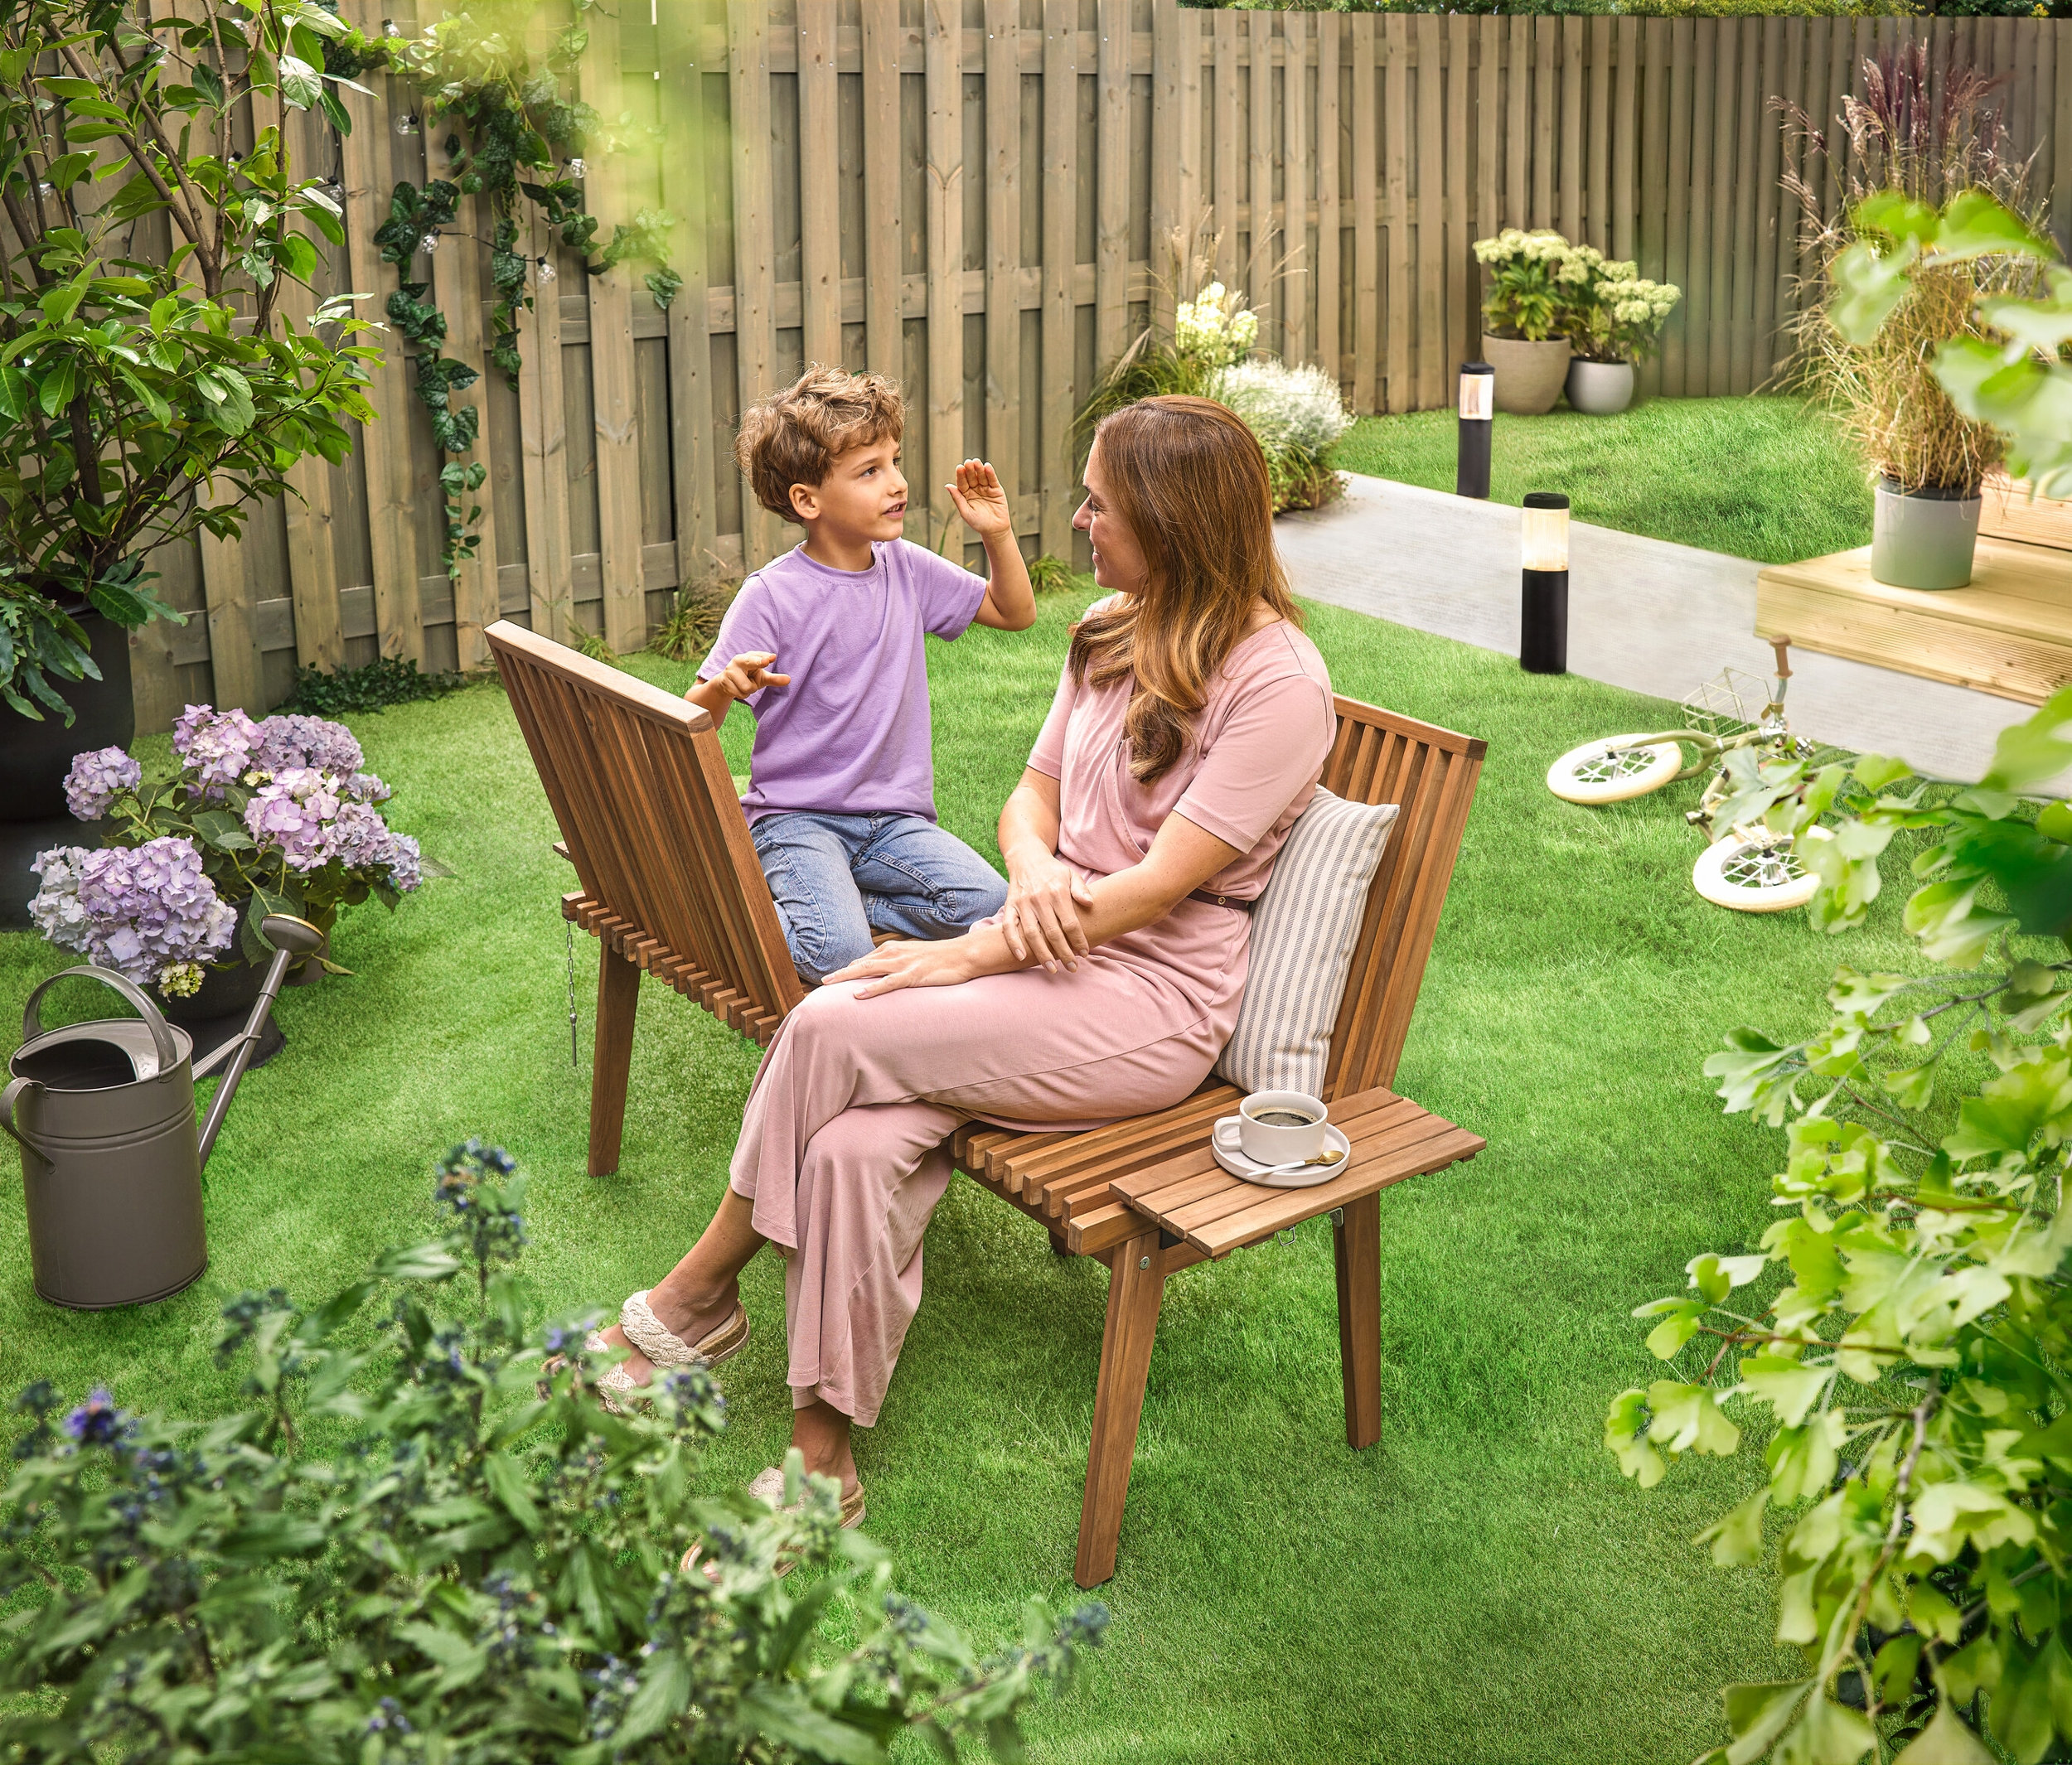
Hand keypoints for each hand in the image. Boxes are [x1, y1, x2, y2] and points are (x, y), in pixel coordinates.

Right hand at [698, 651, 789, 702]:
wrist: (725, 684)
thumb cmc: (747, 677)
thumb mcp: (761, 678)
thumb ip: (774, 679)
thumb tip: (789, 679)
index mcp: (748, 657)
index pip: (758, 657)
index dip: (765, 658)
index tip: (773, 657)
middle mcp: (738, 661)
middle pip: (749, 662)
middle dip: (757, 661)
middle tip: (766, 661)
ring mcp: (730, 671)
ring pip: (748, 687)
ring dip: (749, 690)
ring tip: (744, 684)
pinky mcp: (724, 682)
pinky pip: (741, 693)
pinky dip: (742, 694)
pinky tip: (737, 689)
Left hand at [823, 937, 977, 998]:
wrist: (964, 954)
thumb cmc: (940, 958)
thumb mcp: (914, 957)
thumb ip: (897, 963)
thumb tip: (882, 974)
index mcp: (893, 949)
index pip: (864, 960)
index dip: (848, 970)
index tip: (833, 980)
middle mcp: (894, 953)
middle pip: (860, 964)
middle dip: (840, 973)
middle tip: (822, 982)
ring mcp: (903, 964)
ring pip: (869, 970)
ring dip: (847, 977)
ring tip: (830, 984)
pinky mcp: (913, 975)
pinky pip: (888, 983)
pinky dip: (872, 988)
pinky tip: (858, 994)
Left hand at [945, 460, 1011, 539]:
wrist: (995, 530)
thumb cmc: (978, 524)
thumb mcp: (965, 512)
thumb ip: (957, 499)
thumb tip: (947, 486)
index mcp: (965, 495)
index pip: (962, 483)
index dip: (961, 475)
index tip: (959, 468)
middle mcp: (975, 490)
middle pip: (971, 477)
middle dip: (970, 470)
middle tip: (968, 462)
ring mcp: (985, 489)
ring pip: (981, 476)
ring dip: (979, 469)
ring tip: (976, 462)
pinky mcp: (996, 490)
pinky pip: (992, 480)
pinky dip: (990, 473)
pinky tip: (987, 467)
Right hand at [1001, 846, 1095, 970]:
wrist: (1026, 858)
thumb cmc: (1053, 871)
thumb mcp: (1071, 875)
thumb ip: (1081, 889)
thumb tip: (1090, 903)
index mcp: (1057, 892)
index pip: (1070, 923)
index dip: (1078, 940)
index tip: (1085, 953)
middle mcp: (1039, 899)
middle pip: (1053, 933)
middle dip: (1064, 953)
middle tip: (1072, 968)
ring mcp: (1023, 903)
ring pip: (1032, 934)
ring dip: (1042, 954)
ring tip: (1052, 969)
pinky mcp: (1010, 906)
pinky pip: (1008, 927)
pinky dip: (1013, 943)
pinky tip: (1021, 957)